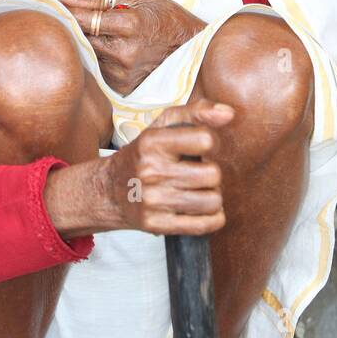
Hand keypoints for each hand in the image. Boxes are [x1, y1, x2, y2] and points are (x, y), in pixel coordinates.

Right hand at [43, 99, 234, 238]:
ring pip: (212, 201)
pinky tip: (201, 209)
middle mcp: (150, 171)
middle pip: (212, 175)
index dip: (208, 143)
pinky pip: (203, 225)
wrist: (107, 190)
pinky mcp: (156, 225)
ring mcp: (153, 201)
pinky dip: (212, 218)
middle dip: (211, 173)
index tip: (198, 148)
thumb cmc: (142, 155)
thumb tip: (229, 113)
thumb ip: (196, 112)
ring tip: (197, 191)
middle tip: (197, 173)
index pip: (204, 140)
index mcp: (152, 142)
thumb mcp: (162, 126)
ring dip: (212, 196)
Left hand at [58, 0, 205, 94]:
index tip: (59, 3)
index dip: (68, 10)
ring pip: (87, 55)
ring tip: (97, 32)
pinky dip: (96, 58)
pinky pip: (97, 70)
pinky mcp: (122, 88)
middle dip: (74, 25)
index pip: (84, 19)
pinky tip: (107, 48)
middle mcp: (125, 54)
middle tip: (72, 15)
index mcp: (131, 26)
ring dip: (85, 42)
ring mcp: (123, 74)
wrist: (192, 48)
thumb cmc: (164, 18)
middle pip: (81, 39)